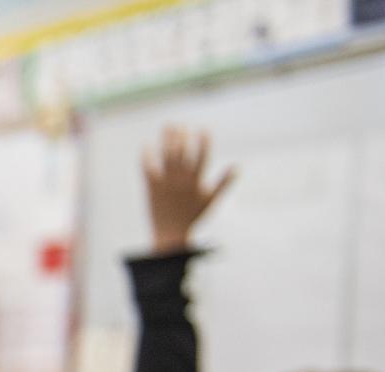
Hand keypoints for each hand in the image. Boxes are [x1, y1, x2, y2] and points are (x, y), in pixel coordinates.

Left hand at [142, 126, 235, 253]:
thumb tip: (237, 166)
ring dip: (167, 139)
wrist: (170, 233)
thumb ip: (224, 182)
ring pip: (166, 156)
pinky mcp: (151, 187)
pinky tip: (147, 143)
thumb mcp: (211, 200)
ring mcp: (165, 183)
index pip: (202, 157)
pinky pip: (147, 167)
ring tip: (168, 125)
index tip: (204, 129)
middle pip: (181, 153)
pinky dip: (147, 155)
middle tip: (181, 125)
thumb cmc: (192, 216)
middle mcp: (180, 181)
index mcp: (195, 183)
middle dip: (181, 137)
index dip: (203, 142)